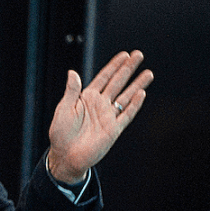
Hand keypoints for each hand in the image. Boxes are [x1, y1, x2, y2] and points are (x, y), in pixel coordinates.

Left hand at [46, 50, 152, 183]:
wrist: (67, 155)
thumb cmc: (61, 133)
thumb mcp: (63, 109)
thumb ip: (71, 91)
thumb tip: (72, 72)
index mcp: (86, 97)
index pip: (103, 78)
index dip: (114, 66)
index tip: (124, 54)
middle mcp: (100, 104)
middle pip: (117, 82)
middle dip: (128, 69)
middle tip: (139, 55)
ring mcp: (108, 115)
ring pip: (126, 96)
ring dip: (137, 84)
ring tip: (148, 73)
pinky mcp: (114, 129)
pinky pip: (126, 114)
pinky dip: (134, 104)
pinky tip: (141, 93)